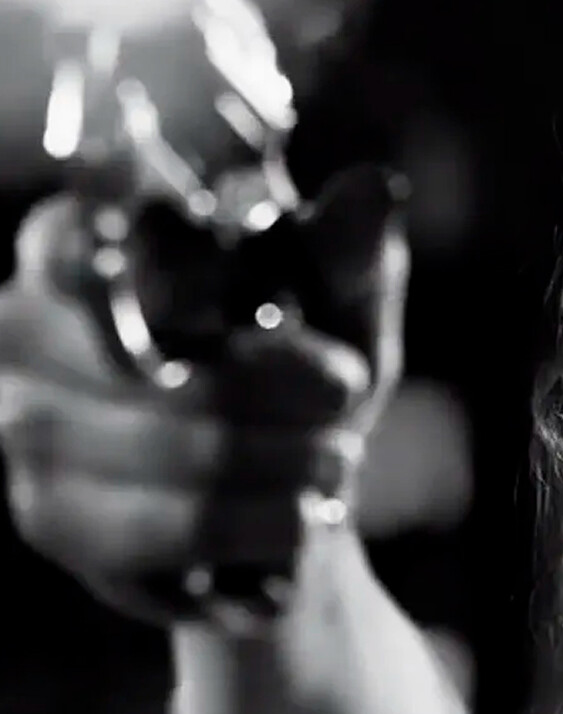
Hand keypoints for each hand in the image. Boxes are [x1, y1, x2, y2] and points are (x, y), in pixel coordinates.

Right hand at [0, 167, 408, 624]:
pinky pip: (147, 526)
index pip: (87, 233)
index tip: (252, 289)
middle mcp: (29, 322)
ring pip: (140, 438)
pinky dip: (245, 522)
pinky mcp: (51, 517)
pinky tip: (299, 519)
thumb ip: (353, 255)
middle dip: (256, 380)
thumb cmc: (310, 383)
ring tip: (337, 461)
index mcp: (91, 242)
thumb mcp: (347, 315)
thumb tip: (376, 187)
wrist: (299, 502)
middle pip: (120, 343)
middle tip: (344, 390)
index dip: (173, 270)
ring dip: (267, 455)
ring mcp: (26, 422)